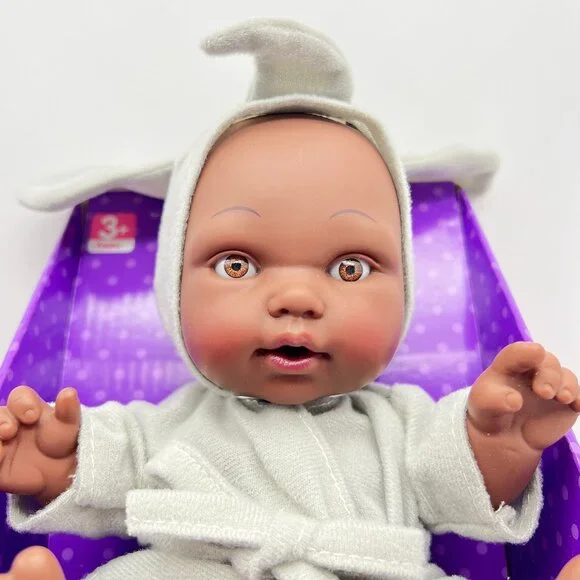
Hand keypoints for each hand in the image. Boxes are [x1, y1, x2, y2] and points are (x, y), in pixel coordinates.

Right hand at [0, 386, 80, 503]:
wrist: (61, 469)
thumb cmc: (63, 440)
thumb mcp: (69, 426)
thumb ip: (68, 410)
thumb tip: (69, 393)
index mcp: (26, 408)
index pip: (18, 397)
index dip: (22, 403)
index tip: (32, 416)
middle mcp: (8, 422)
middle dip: (0, 421)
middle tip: (9, 431)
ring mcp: (0, 442)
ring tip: (1, 452)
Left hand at [468, 342, 578, 450]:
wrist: (503, 436)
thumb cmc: (489, 412)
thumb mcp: (484, 406)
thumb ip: (495, 401)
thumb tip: (514, 401)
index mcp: (508, 365)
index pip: (517, 353)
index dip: (526, 352)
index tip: (536, 353)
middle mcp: (532, 370)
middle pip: (547, 362)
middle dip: (549, 374)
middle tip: (544, 392)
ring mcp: (550, 384)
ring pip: (565, 376)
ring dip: (566, 385)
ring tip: (562, 398)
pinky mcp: (565, 400)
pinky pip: (577, 394)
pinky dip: (579, 397)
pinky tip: (576, 405)